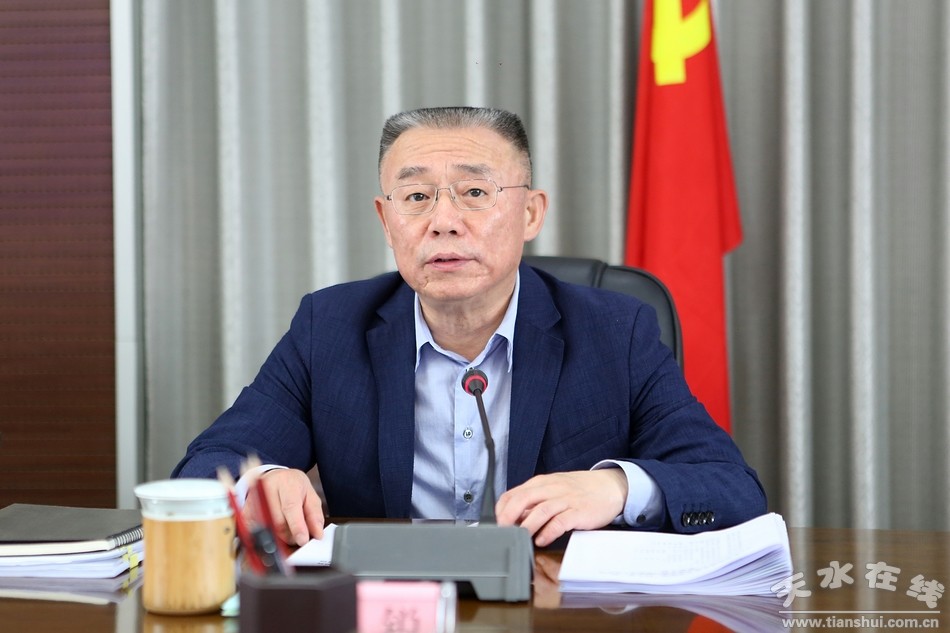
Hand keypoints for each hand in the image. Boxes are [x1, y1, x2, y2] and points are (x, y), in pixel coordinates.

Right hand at [242, 468, 324, 545]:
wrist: (276, 477)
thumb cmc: (294, 486)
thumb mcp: (310, 495)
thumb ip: (314, 515)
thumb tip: (317, 533)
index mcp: (287, 483)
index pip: (290, 507)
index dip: (296, 526)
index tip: (303, 540)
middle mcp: (268, 488)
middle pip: (277, 521)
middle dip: (289, 535)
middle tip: (297, 537)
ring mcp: (254, 497)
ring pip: (266, 528)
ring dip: (278, 536)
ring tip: (287, 530)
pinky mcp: (246, 508)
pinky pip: (254, 528)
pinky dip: (265, 535)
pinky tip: (273, 530)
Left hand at [495, 469, 627, 546]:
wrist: (609, 487)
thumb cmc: (578, 491)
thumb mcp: (553, 490)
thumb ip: (534, 501)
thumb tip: (514, 518)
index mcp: (542, 483)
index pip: (514, 493)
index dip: (501, 509)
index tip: (495, 523)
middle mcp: (552, 489)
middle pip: (524, 499)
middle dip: (508, 516)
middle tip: (502, 531)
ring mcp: (566, 500)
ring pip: (541, 510)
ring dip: (527, 525)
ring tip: (519, 537)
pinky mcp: (579, 512)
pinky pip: (560, 521)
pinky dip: (549, 531)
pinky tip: (542, 540)